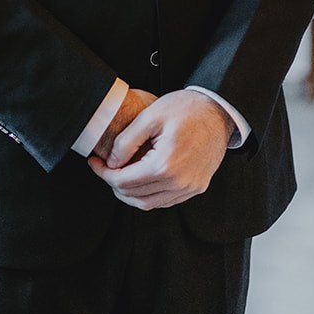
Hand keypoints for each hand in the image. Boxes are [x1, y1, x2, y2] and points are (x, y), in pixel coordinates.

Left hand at [87, 89, 232, 209]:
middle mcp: (179, 182)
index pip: (124, 181)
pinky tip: (141, 178)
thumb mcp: (151, 116)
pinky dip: (149, 194)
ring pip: (149, 203)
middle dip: (114, 183)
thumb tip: (112, 163)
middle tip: (104, 167)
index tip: (94, 162)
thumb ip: (127, 141)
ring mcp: (190, 188)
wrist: (219, 111)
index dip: (103, 173)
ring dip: (130, 192)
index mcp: (165, 165)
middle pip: (134, 196)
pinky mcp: (196, 187)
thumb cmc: (187, 109)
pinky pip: (165, 200)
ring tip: (120, 173)